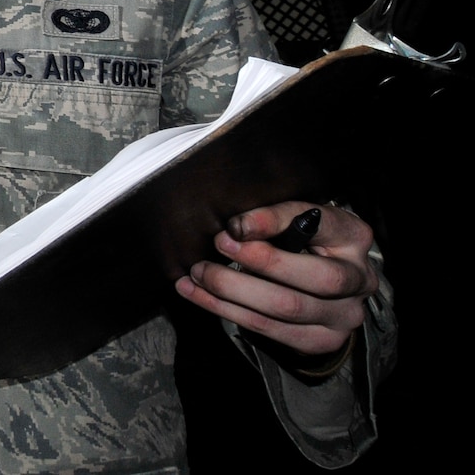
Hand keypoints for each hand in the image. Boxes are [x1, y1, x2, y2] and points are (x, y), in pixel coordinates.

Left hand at [175, 201, 376, 358]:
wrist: (327, 284)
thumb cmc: (303, 240)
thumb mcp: (295, 218)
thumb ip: (274, 218)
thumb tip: (237, 229)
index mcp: (354, 237)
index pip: (319, 225)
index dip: (275, 223)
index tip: (235, 225)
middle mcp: (359, 280)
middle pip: (313, 278)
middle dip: (258, 262)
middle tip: (217, 246)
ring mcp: (344, 316)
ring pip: (286, 308)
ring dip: (233, 291)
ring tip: (198, 273)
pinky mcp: (322, 340)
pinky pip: (269, 329)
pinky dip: (227, 311)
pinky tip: (198, 295)